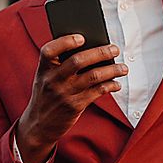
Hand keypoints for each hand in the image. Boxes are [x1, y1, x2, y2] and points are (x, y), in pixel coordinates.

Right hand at [15, 36, 127, 162]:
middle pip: (78, 61)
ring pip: (93, 76)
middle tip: (114, 49)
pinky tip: (116, 84)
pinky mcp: (75, 106)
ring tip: (123, 68)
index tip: (81, 37)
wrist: (39, 125)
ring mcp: (64, 93)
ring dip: (112, 70)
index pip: (49, 51)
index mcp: (43, 69)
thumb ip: (60, 66)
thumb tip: (91, 50)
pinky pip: (97, 92)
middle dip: (100, 52)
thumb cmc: (46, 96)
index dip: (65, 42)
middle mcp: (53, 80)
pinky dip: (110, 85)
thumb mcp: (44, 79)